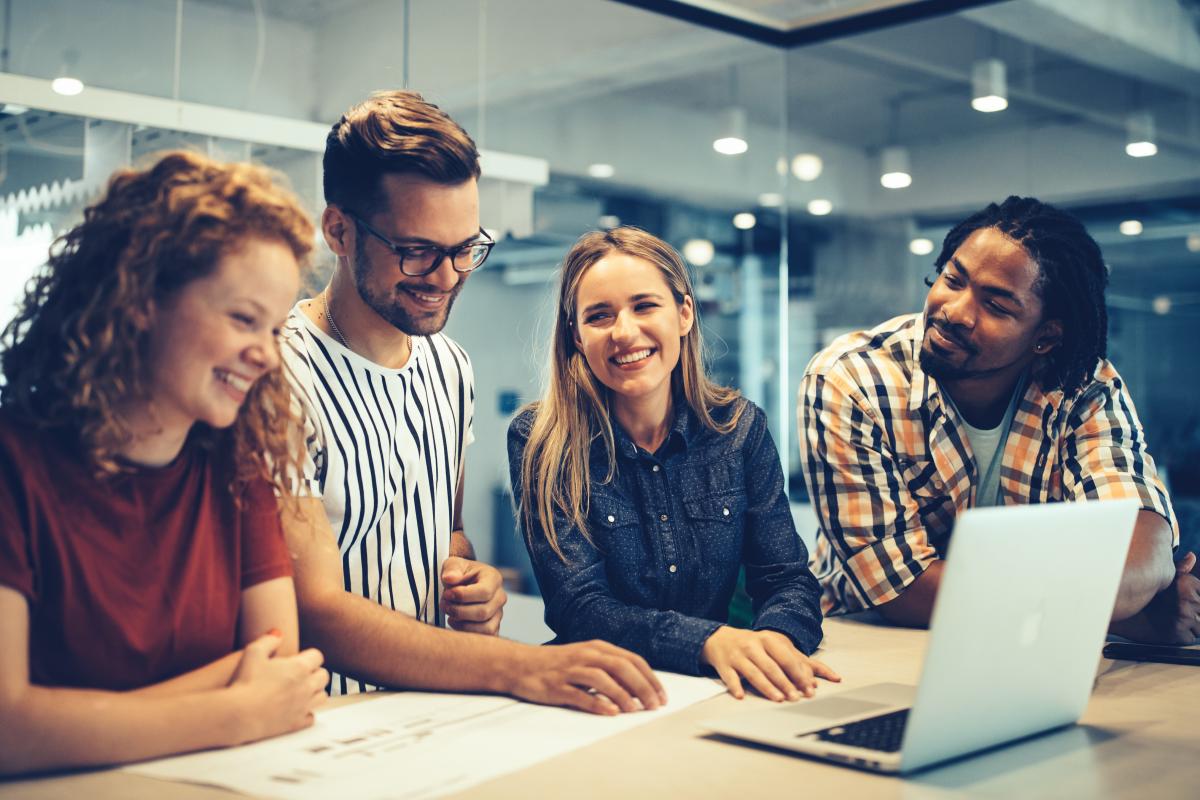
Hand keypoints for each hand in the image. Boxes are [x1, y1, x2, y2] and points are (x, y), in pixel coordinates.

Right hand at [227, 632, 328, 743]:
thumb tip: (278, 633)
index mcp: (299, 667)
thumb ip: (268, 640)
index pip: (318, 656)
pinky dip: (307, 713)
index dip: (309, 656)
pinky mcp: (297, 723)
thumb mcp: (252, 652)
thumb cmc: (245, 681)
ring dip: (315, 692)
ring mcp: (304, 706)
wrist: (239, 714)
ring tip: (301, 691)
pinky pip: (311, 717)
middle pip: (324, 676)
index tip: (299, 659)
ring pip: (322, 697)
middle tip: (301, 675)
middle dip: (315, 673)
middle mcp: (307, 686)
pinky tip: (296, 709)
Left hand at [441, 556, 506, 635]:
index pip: (484, 592)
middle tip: (444, 605)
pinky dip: (467, 632)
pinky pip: (484, 637)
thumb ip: (451, 569)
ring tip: (449, 615)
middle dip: (459, 611)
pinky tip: (456, 622)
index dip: (463, 596)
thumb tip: (450, 578)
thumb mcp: (453, 564)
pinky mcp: (493, 626)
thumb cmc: (459, 573)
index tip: (447, 594)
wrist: (463, 583)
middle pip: (483, 612)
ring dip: (462, 624)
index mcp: (493, 578)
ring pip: (485, 627)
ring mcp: (498, 613)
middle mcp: (500, 597)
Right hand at [507, 640, 666, 715]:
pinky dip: (597, 704)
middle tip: (654, 705)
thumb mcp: (586, 658)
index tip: (662, 696)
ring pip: (603, 679)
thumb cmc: (557, 664)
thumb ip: (610, 668)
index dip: (650, 678)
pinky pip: (580, 695)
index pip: (632, 660)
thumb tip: (639, 687)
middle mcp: (587, 655)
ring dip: (622, 695)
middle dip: (643, 687)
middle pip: (622, 667)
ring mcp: (571, 670)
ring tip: (635, 710)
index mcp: (597, 647)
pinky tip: (610, 713)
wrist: (520, 664)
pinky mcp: (557, 686)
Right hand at [701, 626, 840, 701]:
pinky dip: (735, 686)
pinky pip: (730, 677)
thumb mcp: (773, 646)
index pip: (786, 658)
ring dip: (766, 686)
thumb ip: (796, 661)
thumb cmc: (753, 645)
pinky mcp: (724, 665)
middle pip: (771, 666)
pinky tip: (741, 695)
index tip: (809, 689)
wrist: (719, 638)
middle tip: (796, 698)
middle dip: (785, 683)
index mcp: (768, 639)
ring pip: (753, 673)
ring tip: (778, 699)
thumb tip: (816, 681)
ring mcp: (737, 655)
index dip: (799, 674)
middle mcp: (752, 646)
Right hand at [1141, 552, 1199, 643]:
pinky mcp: (1177, 633)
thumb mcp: (1160, 577)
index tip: (1186, 604)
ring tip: (1173, 621)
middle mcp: (1188, 600)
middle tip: (1176, 614)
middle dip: (1194, 616)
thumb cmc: (1139, 592)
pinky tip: (1170, 630)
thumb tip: (1192, 557)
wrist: (1118, 607)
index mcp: (1187, 584)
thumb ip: (1180, 569)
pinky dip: (1182, 637)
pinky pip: (1189, 639)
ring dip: (1190, 627)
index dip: (1197, 603)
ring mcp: (1183, 617)